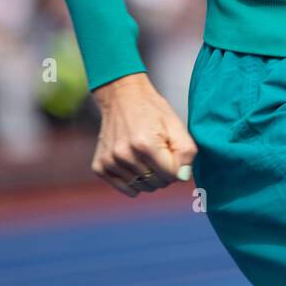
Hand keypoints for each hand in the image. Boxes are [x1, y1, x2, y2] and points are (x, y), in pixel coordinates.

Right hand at [91, 72, 196, 197]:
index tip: (172, 152)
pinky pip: (125, 188)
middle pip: (157, 183)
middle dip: (164, 172)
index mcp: (146, 144)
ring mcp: (110, 162)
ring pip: (142, 187)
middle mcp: (125, 155)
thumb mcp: (175, 125)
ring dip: (149, 177)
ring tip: (146, 156)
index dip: (177, 166)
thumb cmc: (152, 111)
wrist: (122, 97)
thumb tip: (183, 177)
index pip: (172, 176)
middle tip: (160, 153)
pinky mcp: (100, 166)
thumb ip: (186, 151)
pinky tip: (134, 163)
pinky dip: (133, 180)